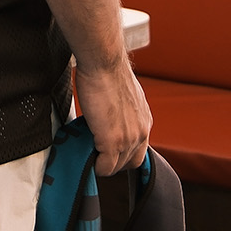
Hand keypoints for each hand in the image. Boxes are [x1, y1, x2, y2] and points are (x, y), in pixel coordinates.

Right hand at [74, 58, 151, 177]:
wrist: (104, 63)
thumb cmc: (108, 71)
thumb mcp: (124, 96)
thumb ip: (122, 112)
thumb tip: (108, 117)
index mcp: (144, 121)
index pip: (139, 150)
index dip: (123, 154)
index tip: (109, 152)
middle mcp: (141, 132)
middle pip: (131, 162)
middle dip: (114, 163)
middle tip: (97, 156)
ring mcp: (128, 139)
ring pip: (117, 167)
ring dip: (103, 165)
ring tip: (88, 155)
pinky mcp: (112, 142)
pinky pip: (105, 167)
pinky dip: (95, 167)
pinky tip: (86, 158)